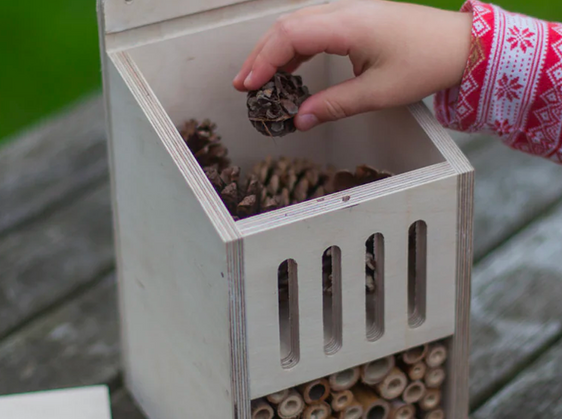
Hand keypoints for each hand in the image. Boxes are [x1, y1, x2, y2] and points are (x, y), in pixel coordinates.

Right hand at [233, 0, 472, 129]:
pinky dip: (295, 47)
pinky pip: (315, 27)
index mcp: (348, 25)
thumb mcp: (379, 92)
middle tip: (243, 85)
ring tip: (258, 79)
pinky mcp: (356, 19)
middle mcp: (344, 11)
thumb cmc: (426, 64)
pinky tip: (289, 68)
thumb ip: (334, 105)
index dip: (264, 60)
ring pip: (298, 24)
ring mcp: (350, 12)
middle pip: (287, 26)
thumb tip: (299, 120)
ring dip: (275, 50)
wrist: (462, 45)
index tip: (249, 86)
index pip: (290, 36)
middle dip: (261, 55)